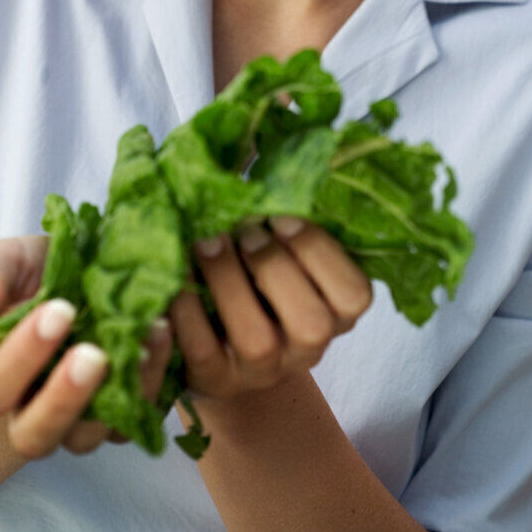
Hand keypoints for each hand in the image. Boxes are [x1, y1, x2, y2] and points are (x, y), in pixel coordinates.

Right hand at [0, 236, 173, 457]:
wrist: (88, 270)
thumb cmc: (36, 272)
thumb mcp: (6, 260)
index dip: (21, 357)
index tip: (58, 310)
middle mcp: (31, 409)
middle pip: (35, 434)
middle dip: (64, 397)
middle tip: (92, 353)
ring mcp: (78, 419)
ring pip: (88, 436)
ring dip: (119, 391)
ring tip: (143, 337)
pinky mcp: (121, 415)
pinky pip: (135, 419)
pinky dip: (152, 381)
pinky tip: (162, 334)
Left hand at [168, 217, 372, 401]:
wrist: (216, 342)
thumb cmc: (251, 274)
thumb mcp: (276, 247)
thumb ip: (277, 213)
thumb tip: (253, 149)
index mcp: (332, 310)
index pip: (355, 295)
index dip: (320, 253)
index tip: (281, 218)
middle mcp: (305, 349)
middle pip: (313, 325)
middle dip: (274, 266)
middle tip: (244, 232)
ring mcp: (261, 371)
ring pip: (257, 340)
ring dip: (228, 281)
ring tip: (206, 243)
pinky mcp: (216, 382)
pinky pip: (203, 353)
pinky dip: (187, 312)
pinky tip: (176, 279)